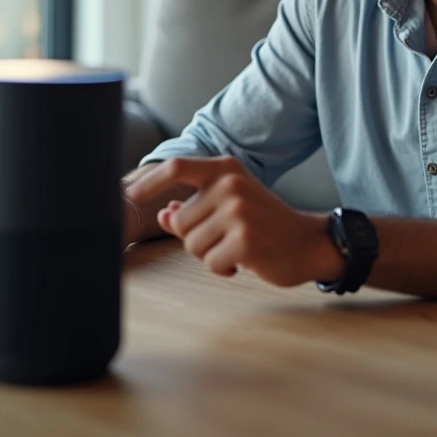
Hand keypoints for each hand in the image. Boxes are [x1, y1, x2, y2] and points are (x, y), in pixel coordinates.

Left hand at [123, 156, 343, 286]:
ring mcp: (239, 210)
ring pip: (192, 244)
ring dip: (210, 254)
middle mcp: (231, 184)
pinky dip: (223, 268)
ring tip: (237, 246)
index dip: (149, 182)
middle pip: (181, 221)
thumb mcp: (229, 207)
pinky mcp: (245, 239)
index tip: (129, 196)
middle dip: (195, 238)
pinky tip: (244, 259)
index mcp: (225, 169)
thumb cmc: (263, 224)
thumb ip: (194, 208)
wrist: (306, 243)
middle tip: (225, 237)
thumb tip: (162, 213)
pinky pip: (210, 262)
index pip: (176, 167)